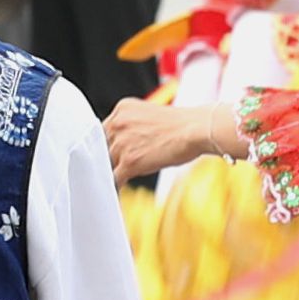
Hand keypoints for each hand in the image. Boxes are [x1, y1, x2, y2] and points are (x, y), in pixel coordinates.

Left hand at [104, 92, 244, 178]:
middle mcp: (118, 123)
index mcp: (122, 109)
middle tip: (111, 168)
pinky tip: (118, 190)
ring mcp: (122, 143)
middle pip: (102, 146)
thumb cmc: (181, 125)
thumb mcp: (149, 115)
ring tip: (118, 180)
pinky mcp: (129, 162)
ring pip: (106, 163)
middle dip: (108, 158)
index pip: (103, 130)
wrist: (196, 129)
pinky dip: (115, 186)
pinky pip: (114, 179)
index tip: (108, 154)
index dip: (107, 144)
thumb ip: (131, 126)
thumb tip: (122, 144)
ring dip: (113, 172)